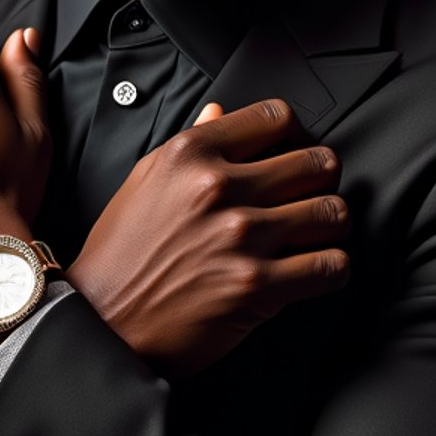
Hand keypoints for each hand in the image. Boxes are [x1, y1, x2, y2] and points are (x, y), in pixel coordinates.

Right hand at [66, 97, 349, 380]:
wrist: (102, 323)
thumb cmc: (120, 255)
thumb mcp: (144, 182)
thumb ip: (191, 143)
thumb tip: (221, 113)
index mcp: (190, 155)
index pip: (276, 117)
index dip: (296, 133)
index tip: (295, 149)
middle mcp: (218, 189)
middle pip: (317, 163)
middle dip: (322, 180)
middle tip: (312, 194)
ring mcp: (241, 237)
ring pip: (333, 213)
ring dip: (331, 225)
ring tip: (317, 233)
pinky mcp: (258, 287)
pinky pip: (331, 266)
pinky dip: (332, 269)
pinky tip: (314, 269)